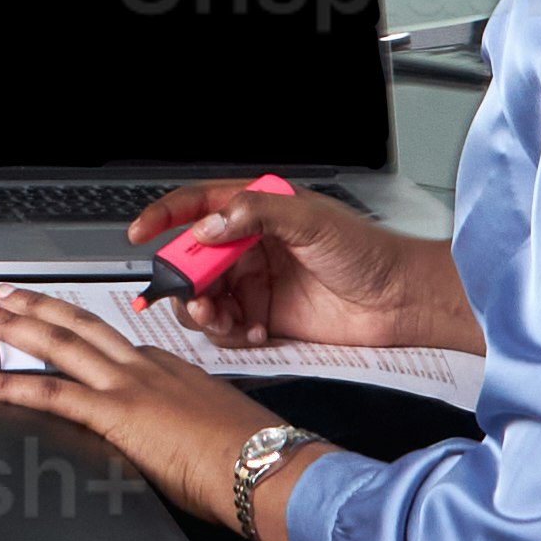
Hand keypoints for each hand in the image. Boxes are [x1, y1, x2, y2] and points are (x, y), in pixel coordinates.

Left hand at [0, 295, 300, 540]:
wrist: (268, 465)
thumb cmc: (253, 457)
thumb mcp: (213, 430)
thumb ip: (183, 428)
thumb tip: (173, 447)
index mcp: (170, 367)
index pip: (113, 342)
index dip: (77, 331)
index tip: (56, 327)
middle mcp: (145, 366)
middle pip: (79, 325)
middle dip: (35, 306)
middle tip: (0, 295)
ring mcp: (128, 385)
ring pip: (59, 343)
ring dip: (13, 326)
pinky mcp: (116, 412)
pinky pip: (50, 392)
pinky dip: (9, 385)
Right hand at [125, 175, 478, 362]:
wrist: (402, 302)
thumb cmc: (369, 252)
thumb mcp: (312, 221)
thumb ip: (256, 215)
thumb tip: (209, 226)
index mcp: (258, 210)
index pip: (198, 205)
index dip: (164, 217)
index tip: (139, 232)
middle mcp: (252, 246)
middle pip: (195, 259)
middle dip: (185, 279)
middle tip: (194, 295)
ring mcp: (258, 283)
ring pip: (207, 296)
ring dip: (204, 310)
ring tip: (220, 318)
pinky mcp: (268, 318)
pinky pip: (230, 328)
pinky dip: (233, 334)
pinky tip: (256, 331)